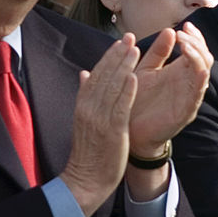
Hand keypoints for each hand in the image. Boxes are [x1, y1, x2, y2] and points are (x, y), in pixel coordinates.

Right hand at [60, 36, 139, 216]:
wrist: (86, 178)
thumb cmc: (89, 150)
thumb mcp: (82, 119)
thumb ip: (85, 94)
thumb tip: (84, 73)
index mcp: (83, 104)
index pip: (96, 74)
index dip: (108, 57)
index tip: (119, 42)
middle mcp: (89, 108)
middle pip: (104, 76)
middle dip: (118, 55)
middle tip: (130, 38)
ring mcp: (100, 118)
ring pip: (113, 87)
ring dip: (124, 67)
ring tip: (135, 50)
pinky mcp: (112, 130)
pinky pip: (120, 106)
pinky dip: (127, 91)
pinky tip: (135, 77)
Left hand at [129, 22, 212, 157]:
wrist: (127, 130)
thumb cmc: (136, 100)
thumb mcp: (145, 70)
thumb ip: (157, 52)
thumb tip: (169, 30)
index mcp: (178, 72)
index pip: (196, 50)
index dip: (194, 37)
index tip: (185, 25)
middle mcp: (187, 83)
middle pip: (204, 58)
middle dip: (197, 43)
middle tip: (184, 32)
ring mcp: (188, 97)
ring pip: (204, 73)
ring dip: (198, 56)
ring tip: (185, 44)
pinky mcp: (185, 112)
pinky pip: (198, 94)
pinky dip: (199, 79)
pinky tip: (196, 68)